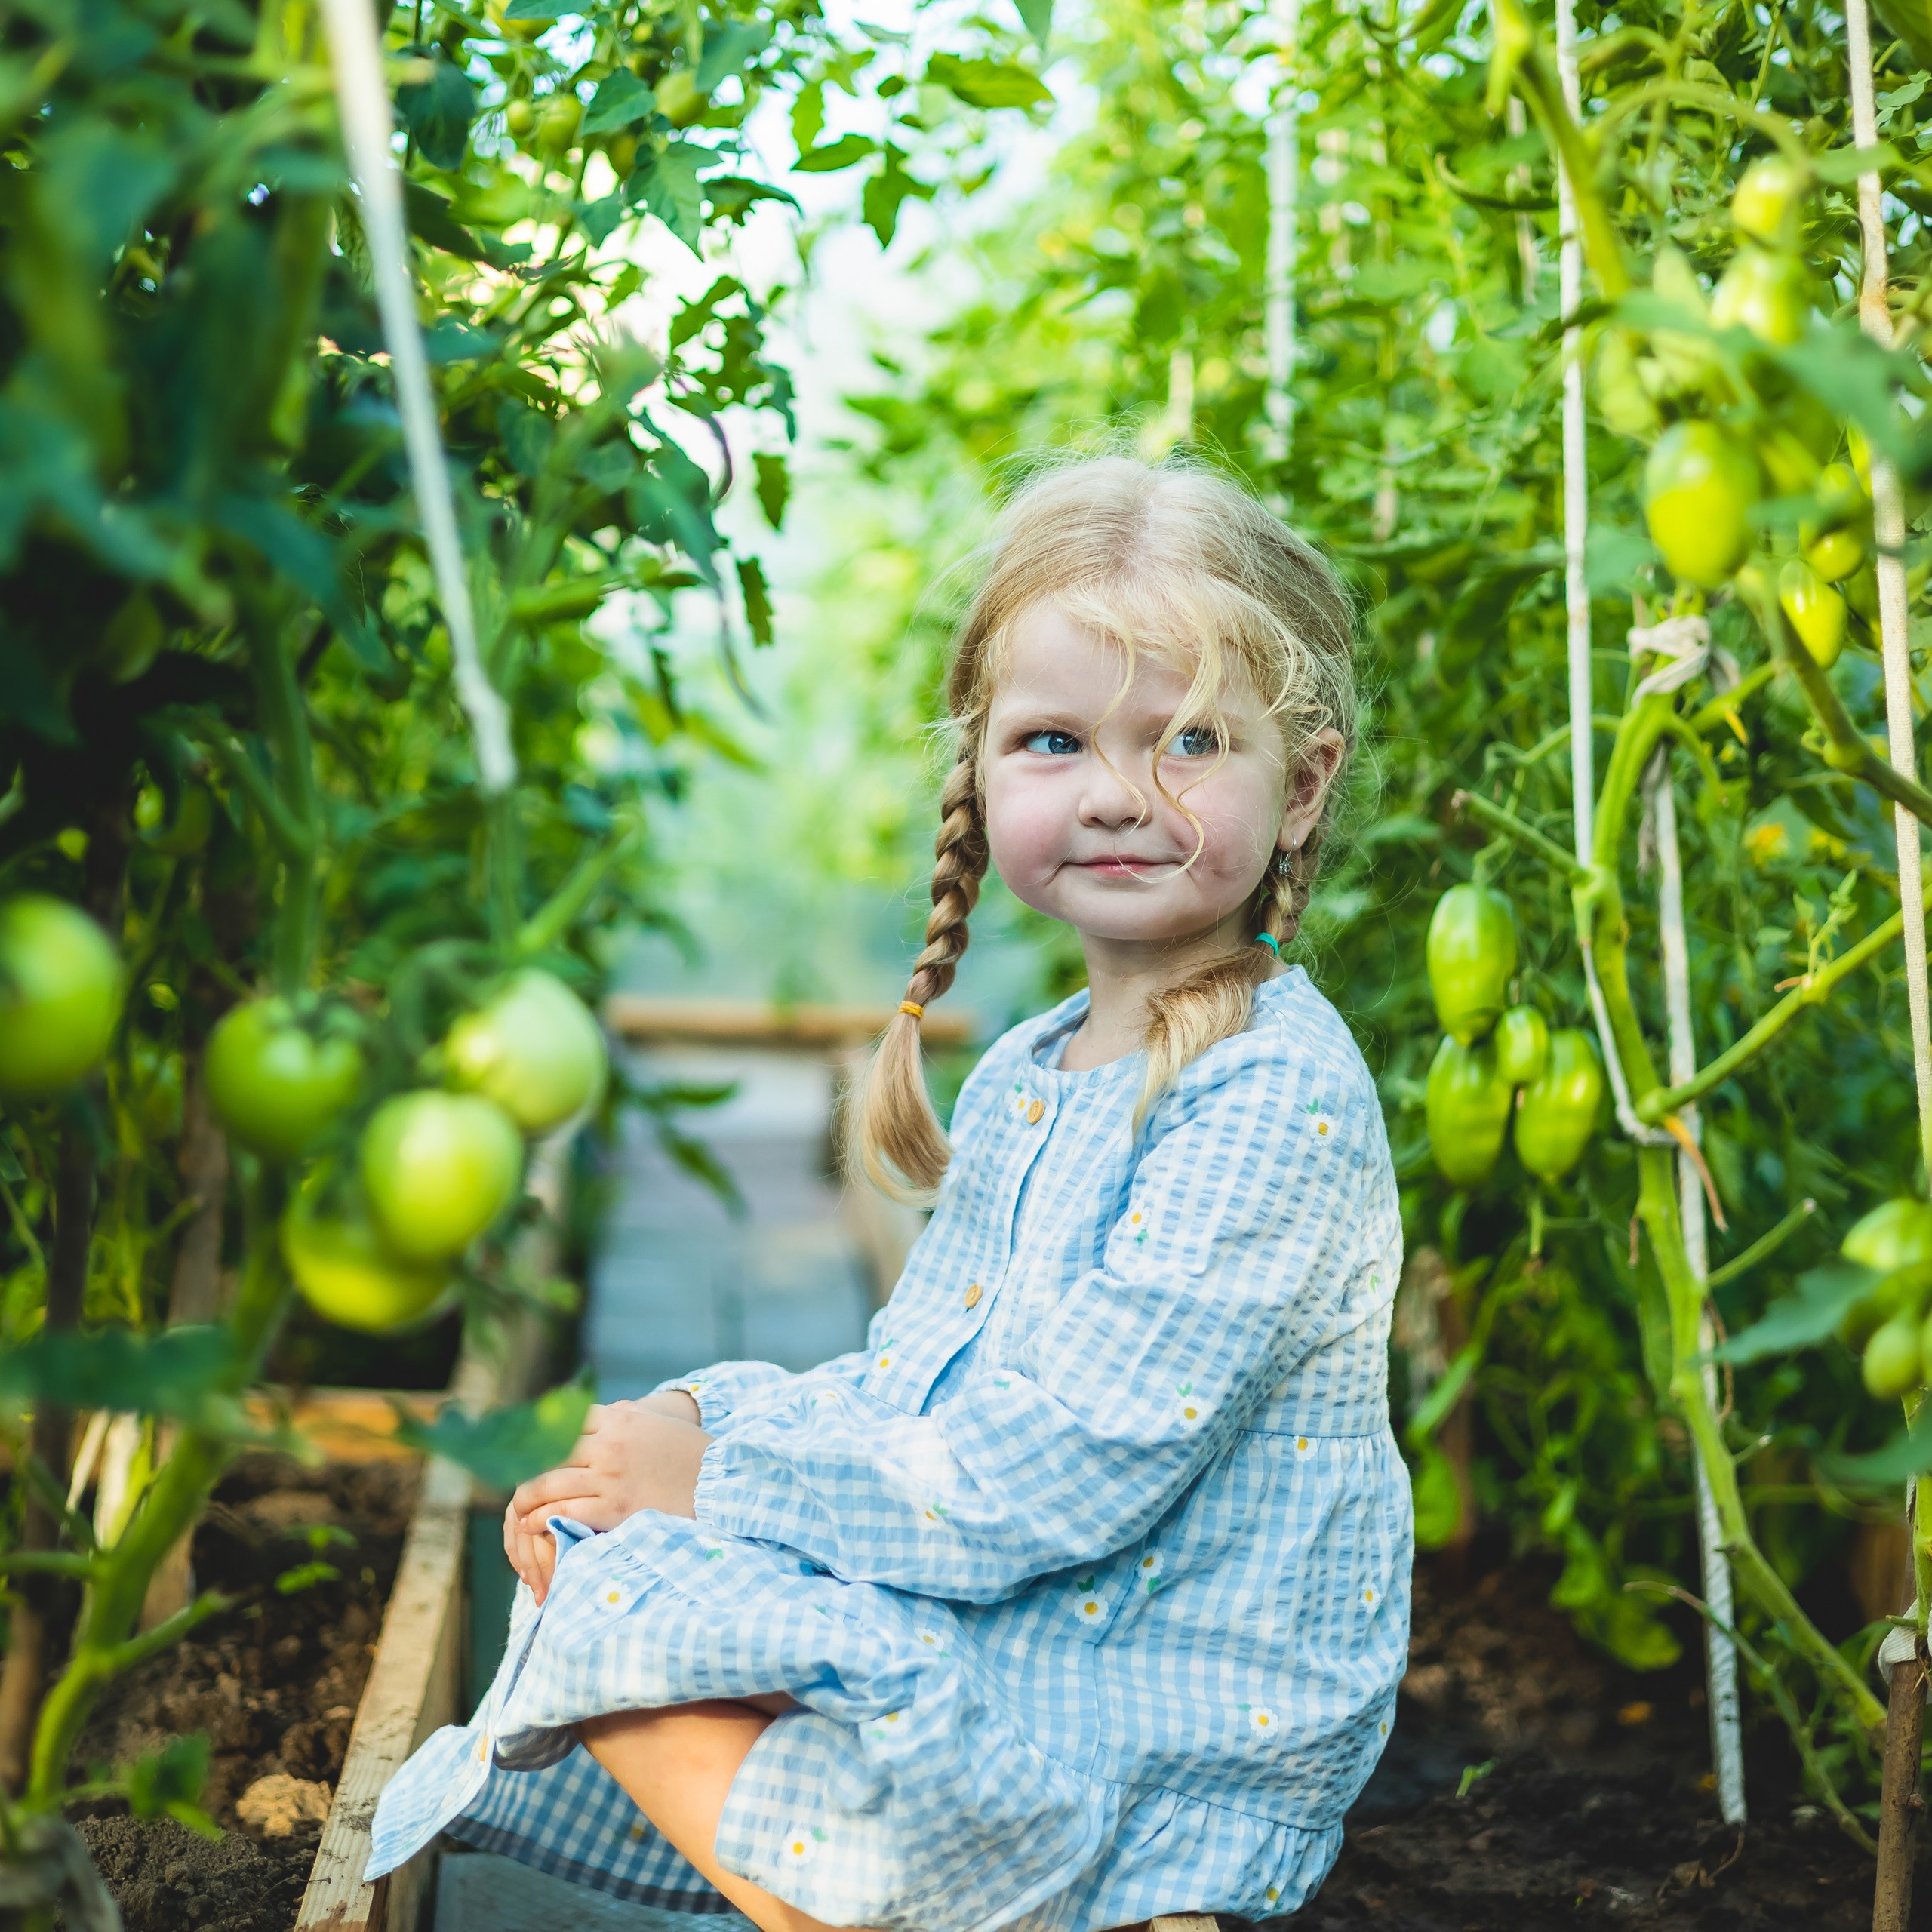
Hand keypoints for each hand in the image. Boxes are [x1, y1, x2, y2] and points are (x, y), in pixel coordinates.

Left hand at [502, 1396, 711, 1606]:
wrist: (723, 1484)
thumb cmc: (691, 1453)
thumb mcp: (657, 1422)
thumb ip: (624, 1417)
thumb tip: (594, 1414)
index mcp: (620, 1418)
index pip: (564, 1423)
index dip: (538, 1438)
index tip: (523, 1451)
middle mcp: (609, 1443)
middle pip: (548, 1454)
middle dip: (526, 1470)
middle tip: (515, 1485)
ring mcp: (610, 1476)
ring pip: (548, 1484)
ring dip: (526, 1499)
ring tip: (519, 1510)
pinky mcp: (614, 1509)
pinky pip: (563, 1512)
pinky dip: (541, 1519)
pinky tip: (533, 1525)